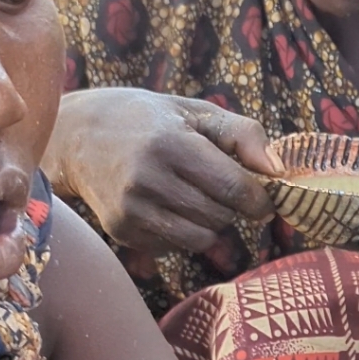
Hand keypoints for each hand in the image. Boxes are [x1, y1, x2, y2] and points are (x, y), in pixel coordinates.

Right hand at [45, 89, 282, 254]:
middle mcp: (147, 177)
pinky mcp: (122, 230)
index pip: (235, 189)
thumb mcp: (196, 113)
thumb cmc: (151, 121)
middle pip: (221, 216)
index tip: (263, 197)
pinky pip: (176, 246)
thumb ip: (244, 135)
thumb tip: (280, 171)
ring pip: (202, 239)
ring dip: (209, 223)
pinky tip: (164, 205)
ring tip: (191, 195)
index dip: (259, 199)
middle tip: (215, 187)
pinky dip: (181, 231)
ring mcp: (132, 208)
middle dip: (229, 206)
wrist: (78, 134)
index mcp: (171, 143)